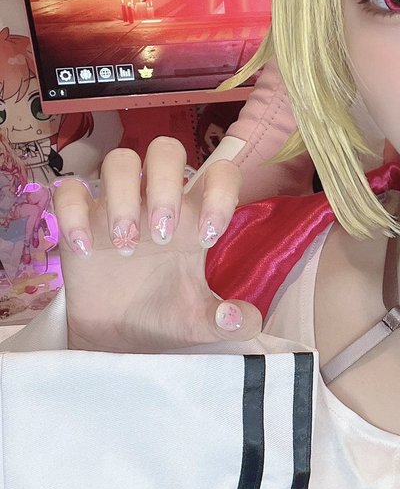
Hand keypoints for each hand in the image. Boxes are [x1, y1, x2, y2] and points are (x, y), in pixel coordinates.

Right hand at [52, 137, 261, 351]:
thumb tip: (241, 319)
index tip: (209, 236)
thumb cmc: (164, 316)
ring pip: (120, 161)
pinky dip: (73, 213)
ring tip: (125, 245)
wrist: (119, 339)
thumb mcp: (201, 325)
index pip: (219, 174)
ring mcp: (117, 206)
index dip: (221, 191)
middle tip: (162, 237)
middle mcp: (157, 202)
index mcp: (194, 218)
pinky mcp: (79, 219)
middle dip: (166, 185)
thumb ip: (228, 322)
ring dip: (123, 198)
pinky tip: (83, 249)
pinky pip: (68, 191)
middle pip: (166, 150)